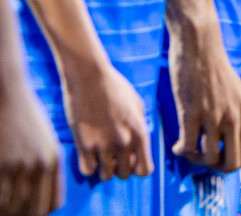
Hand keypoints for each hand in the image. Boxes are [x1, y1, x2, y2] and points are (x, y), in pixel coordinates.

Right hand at [0, 83, 62, 212]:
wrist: (7, 98)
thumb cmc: (26, 120)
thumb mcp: (46, 142)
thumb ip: (48, 168)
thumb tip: (46, 197)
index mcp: (53, 161)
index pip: (52, 203)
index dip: (40, 212)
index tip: (31, 211)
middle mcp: (38, 166)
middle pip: (33, 209)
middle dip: (23, 215)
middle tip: (15, 213)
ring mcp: (16, 166)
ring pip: (12, 206)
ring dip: (8, 211)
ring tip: (6, 209)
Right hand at [59, 52, 152, 180]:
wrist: (90, 76)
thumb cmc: (115, 87)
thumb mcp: (136, 105)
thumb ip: (139, 127)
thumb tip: (137, 149)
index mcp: (140, 132)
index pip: (145, 170)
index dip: (138, 167)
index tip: (131, 159)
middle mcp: (123, 141)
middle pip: (125, 175)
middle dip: (121, 168)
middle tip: (114, 155)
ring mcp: (102, 145)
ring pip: (105, 176)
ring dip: (104, 168)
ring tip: (102, 153)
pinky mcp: (83, 144)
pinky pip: (87, 170)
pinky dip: (89, 165)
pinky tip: (89, 153)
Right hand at [167, 19, 240, 172]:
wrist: (200, 45)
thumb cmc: (214, 68)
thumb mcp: (235, 92)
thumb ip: (236, 114)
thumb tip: (229, 141)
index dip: (233, 161)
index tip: (219, 156)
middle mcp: (235, 117)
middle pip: (232, 163)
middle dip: (216, 168)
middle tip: (202, 159)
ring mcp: (214, 116)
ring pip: (208, 159)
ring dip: (195, 160)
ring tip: (188, 150)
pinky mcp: (192, 114)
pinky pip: (187, 147)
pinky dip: (181, 151)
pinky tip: (177, 144)